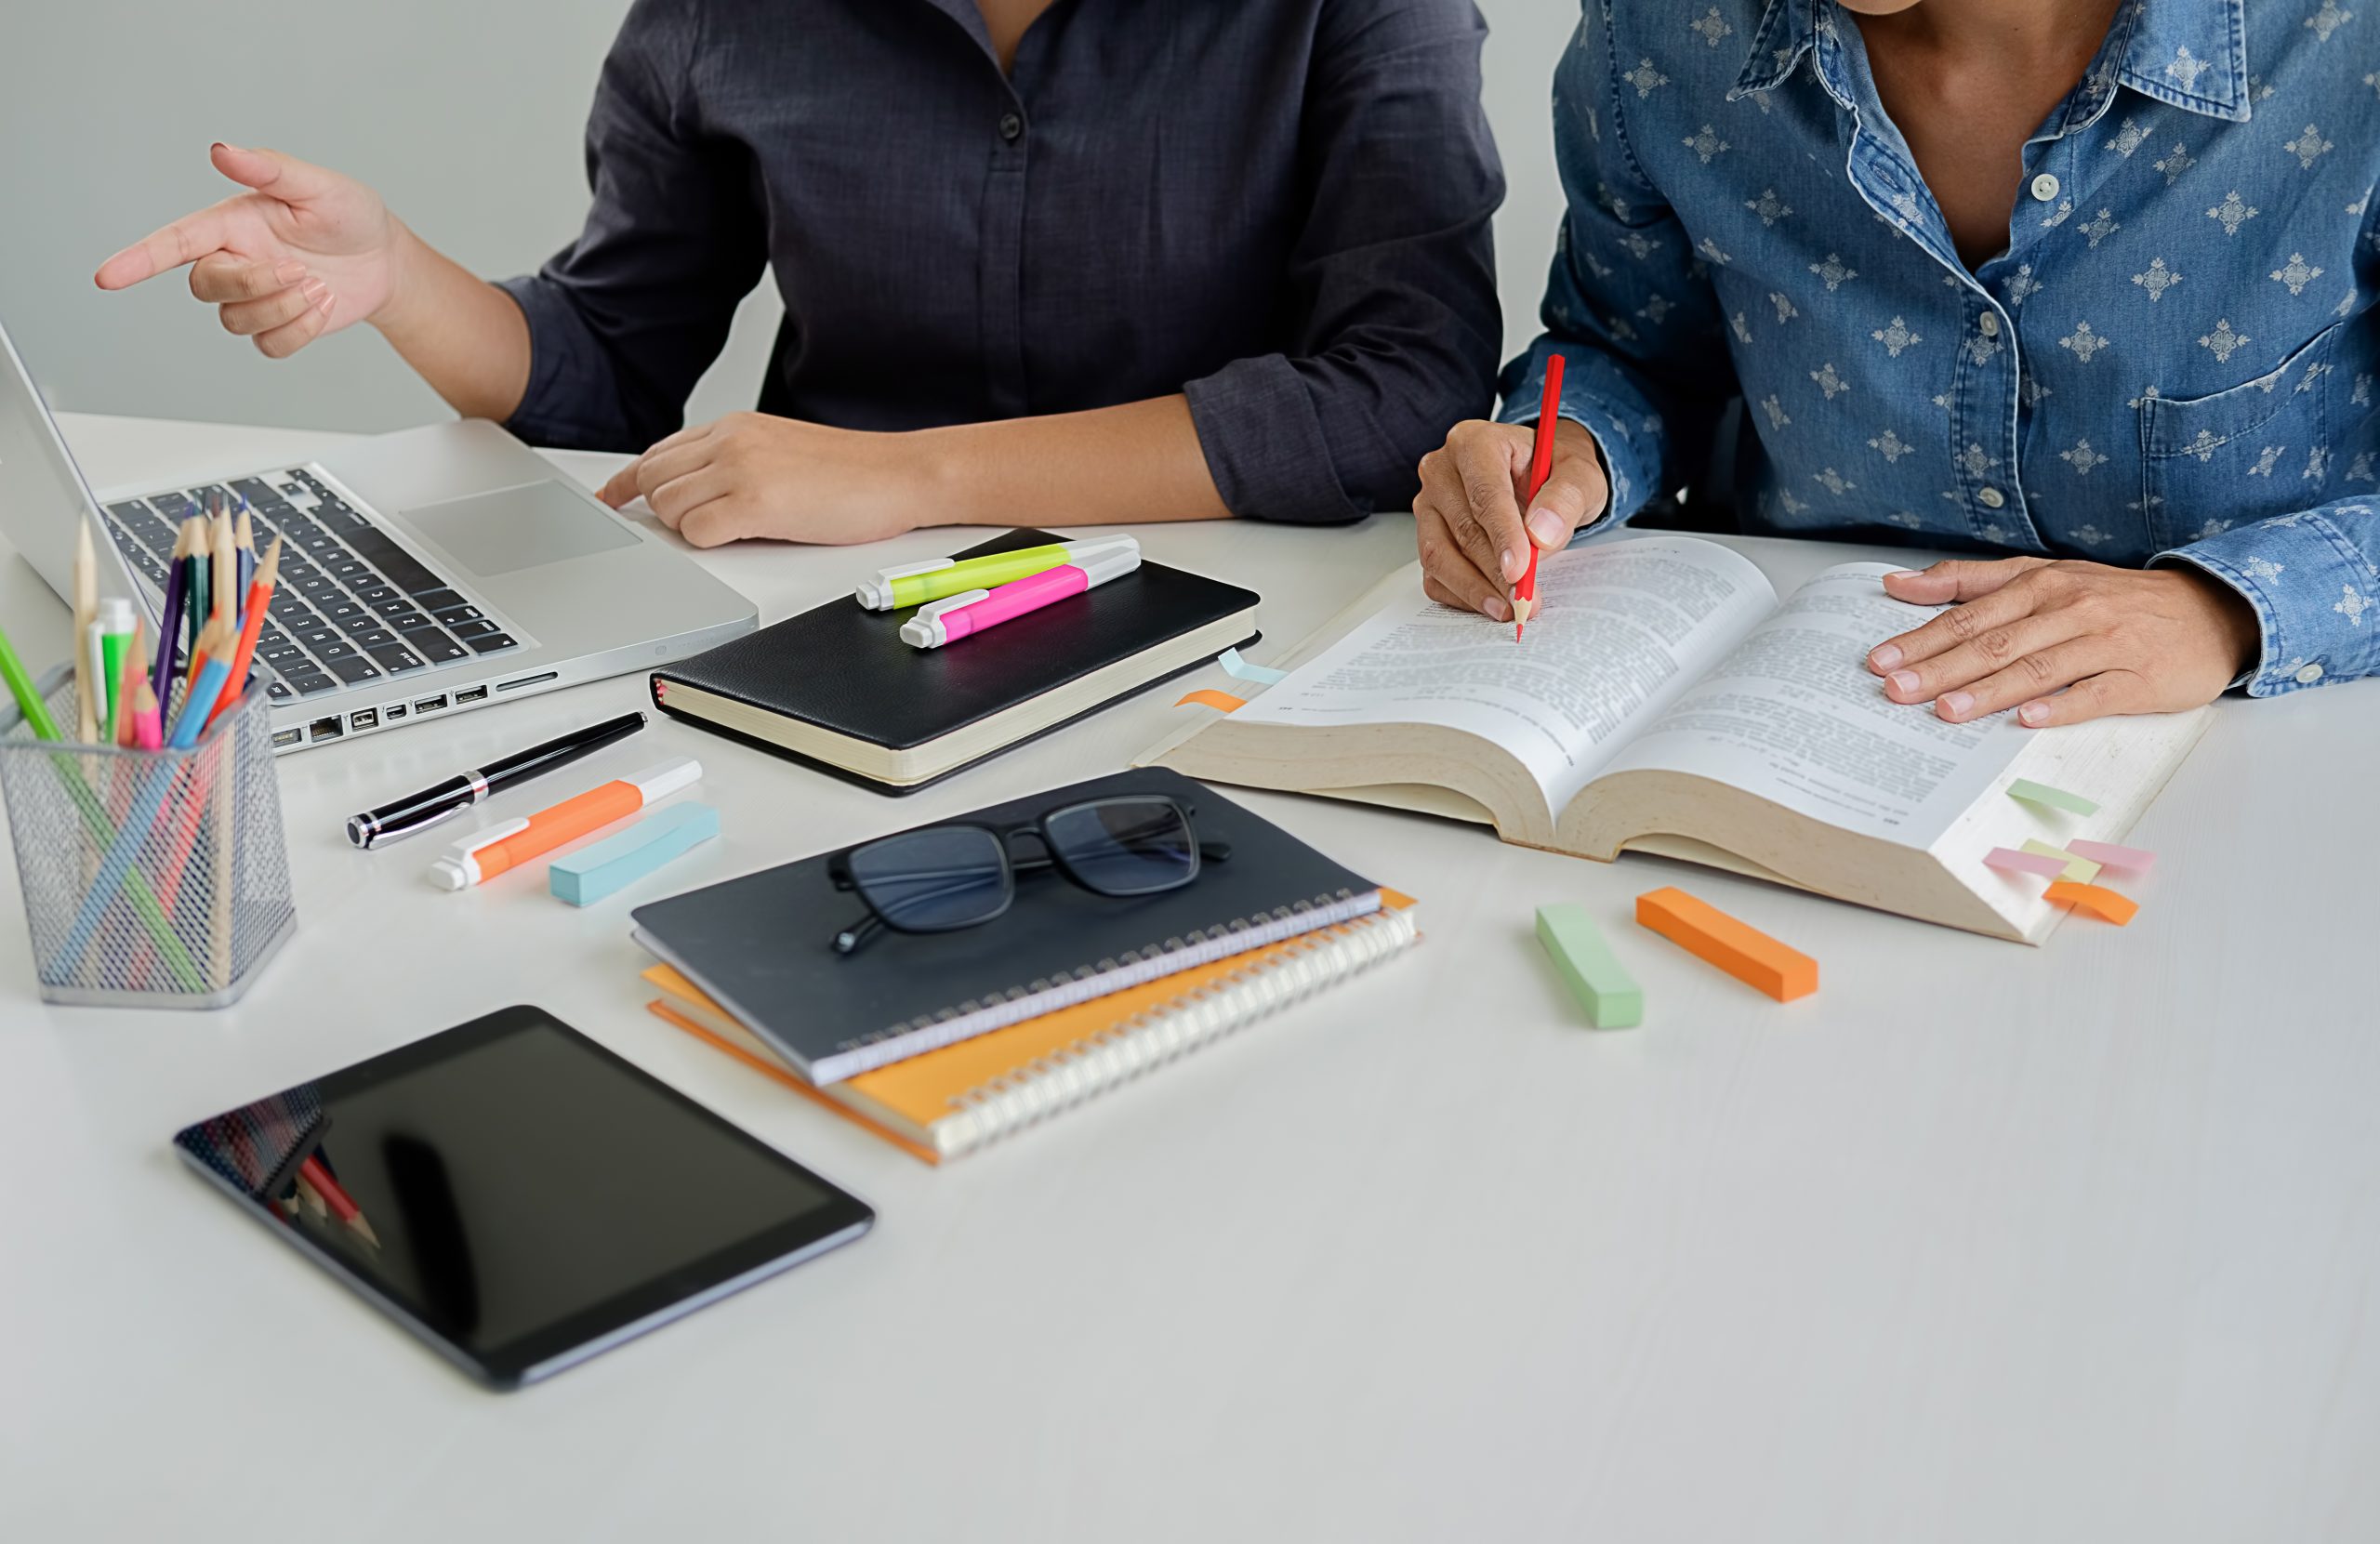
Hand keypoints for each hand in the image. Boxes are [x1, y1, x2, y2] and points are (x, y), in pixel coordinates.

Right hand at [94, 144, 402, 357]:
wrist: (384, 258)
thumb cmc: (349, 215)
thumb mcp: (318, 186)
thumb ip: (269, 168)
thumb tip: (221, 150)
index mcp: (231, 224)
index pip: (173, 242)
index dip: (138, 259)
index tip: (106, 278)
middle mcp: (234, 259)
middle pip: (205, 286)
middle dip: (253, 284)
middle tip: (302, 270)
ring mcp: (253, 296)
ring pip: (235, 320)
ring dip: (284, 308)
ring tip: (321, 285)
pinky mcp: (276, 325)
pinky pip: (268, 345)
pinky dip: (300, 331)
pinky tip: (324, 307)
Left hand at [599, 412, 927, 547]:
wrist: (901, 474)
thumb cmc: (854, 473)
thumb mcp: (781, 450)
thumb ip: (733, 460)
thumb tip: (694, 488)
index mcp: (734, 426)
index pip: (658, 452)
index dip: (628, 481)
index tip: (611, 498)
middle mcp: (730, 441)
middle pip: (654, 480)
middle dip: (663, 510)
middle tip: (698, 526)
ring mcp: (741, 469)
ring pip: (669, 507)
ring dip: (691, 527)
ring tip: (737, 529)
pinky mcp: (757, 503)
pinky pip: (698, 532)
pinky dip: (710, 542)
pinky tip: (746, 535)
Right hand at [1413, 418, 1605, 620]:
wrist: (1542, 478)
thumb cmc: (1556, 471)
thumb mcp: (1580, 474)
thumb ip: (1566, 496)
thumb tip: (1542, 533)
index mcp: (1474, 442)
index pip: (1484, 493)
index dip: (1502, 535)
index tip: (1520, 570)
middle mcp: (1441, 470)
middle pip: (1462, 529)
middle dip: (1494, 572)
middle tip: (1524, 600)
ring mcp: (1429, 506)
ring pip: (1439, 555)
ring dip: (1474, 589)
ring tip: (1508, 609)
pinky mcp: (1428, 537)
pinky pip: (1435, 575)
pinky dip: (1462, 596)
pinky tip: (1491, 605)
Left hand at [1866, 557, 2259, 726]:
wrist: (2209, 610)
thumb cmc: (2111, 598)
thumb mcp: (2043, 575)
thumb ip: (1969, 580)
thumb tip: (1898, 585)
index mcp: (2041, 585)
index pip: (1971, 615)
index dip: (1924, 638)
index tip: (1881, 660)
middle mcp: (2070, 609)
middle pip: (1996, 642)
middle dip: (1942, 667)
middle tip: (1897, 690)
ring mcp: (2107, 642)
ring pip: (2039, 667)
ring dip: (1990, 690)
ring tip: (1947, 710)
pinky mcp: (2139, 677)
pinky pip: (2095, 693)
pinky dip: (2061, 706)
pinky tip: (2027, 719)